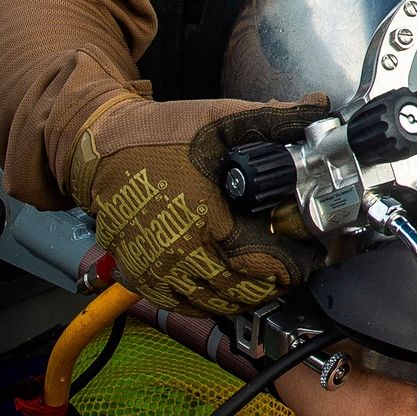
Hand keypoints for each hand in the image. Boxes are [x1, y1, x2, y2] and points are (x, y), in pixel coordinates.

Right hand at [68, 94, 328, 317]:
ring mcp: (158, 273)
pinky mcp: (143, 279)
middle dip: (278, 279)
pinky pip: (188, 306)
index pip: (264, 264)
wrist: (99, 150)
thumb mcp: (220, 120)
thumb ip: (275, 120)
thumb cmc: (156, 136)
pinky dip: (215, 300)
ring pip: (219, 304)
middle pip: (246, 291)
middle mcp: (179, 257)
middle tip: (297, 261)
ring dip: (249, 293)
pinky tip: (230, 281)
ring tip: (269, 271)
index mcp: (204, 221)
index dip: (296, 262)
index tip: (313, 252)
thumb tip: (318, 109)